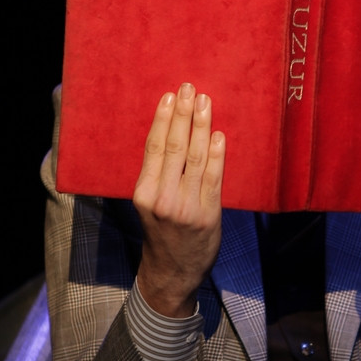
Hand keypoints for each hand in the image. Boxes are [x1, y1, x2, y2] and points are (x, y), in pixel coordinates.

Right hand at [133, 83, 224, 316]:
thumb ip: (158, 174)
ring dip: (201, 126)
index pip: (154, 147)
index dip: (162, 119)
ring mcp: (186, 206)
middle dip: (183, 114)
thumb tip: (171, 133)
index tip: (170, 96)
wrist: (173, 272)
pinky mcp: (208, 214)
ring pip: (194, 157)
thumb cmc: (163, 233)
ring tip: (205, 102)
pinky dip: (216, 154)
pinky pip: (213, 178)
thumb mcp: (150, 204)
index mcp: (143, 192)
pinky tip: (218, 135)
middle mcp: (162, 198)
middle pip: (174, 147)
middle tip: (189, 88)